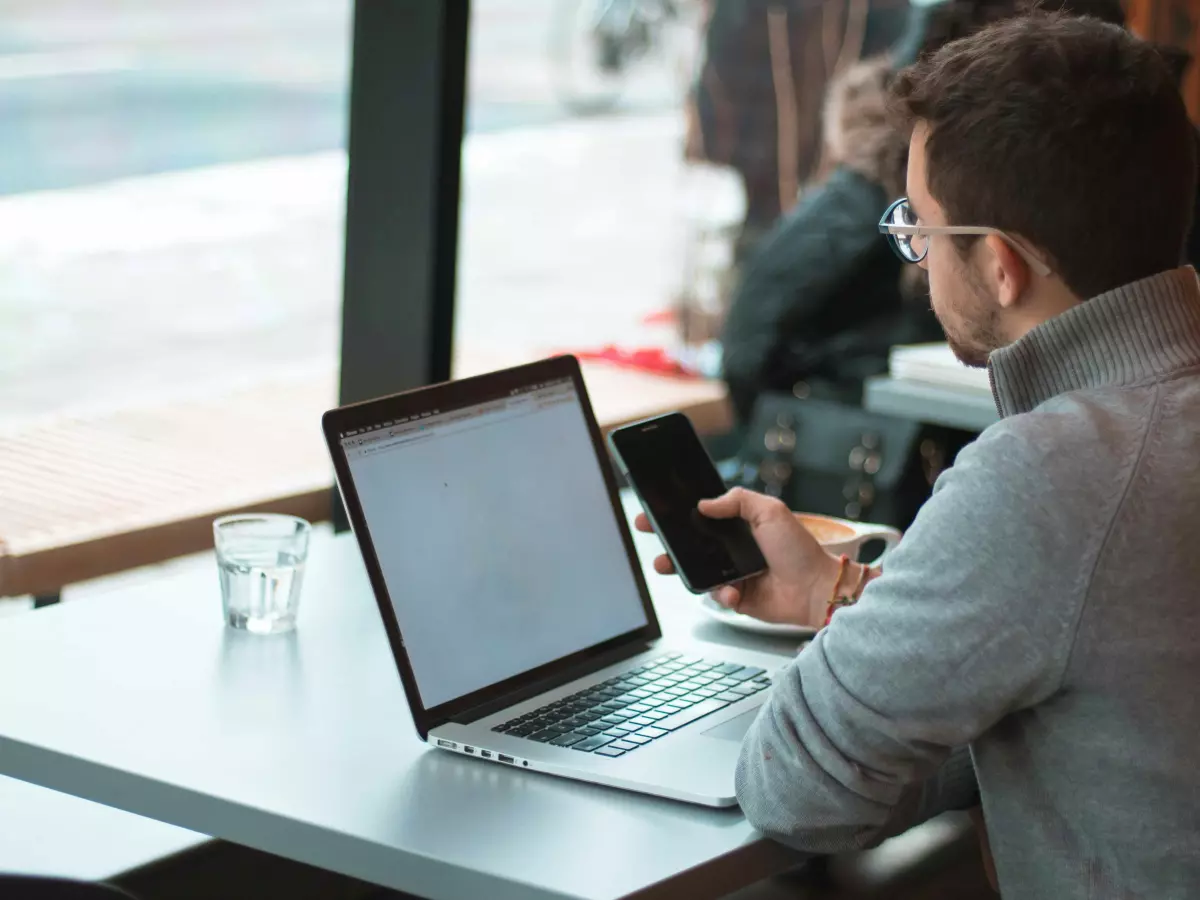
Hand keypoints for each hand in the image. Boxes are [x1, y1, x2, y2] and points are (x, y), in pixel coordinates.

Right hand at [634, 488, 842, 626]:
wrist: (816, 588)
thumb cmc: (799, 549)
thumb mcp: (770, 511)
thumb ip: (737, 500)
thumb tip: (704, 503)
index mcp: (739, 526)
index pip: (701, 517)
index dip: (678, 513)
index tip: (656, 509)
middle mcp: (733, 549)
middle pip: (691, 543)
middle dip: (667, 539)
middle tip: (649, 532)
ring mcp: (733, 574)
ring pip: (696, 571)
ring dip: (679, 568)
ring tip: (666, 564)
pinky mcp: (736, 598)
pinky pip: (716, 595)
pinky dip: (721, 594)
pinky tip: (733, 591)